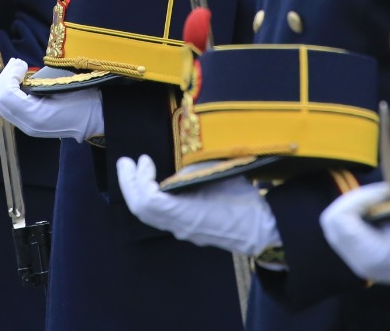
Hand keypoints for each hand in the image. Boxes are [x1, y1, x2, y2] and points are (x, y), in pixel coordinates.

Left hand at [0, 58, 103, 141]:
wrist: (97, 117)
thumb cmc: (84, 96)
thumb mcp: (62, 84)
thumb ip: (38, 79)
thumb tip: (20, 69)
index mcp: (36, 116)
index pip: (7, 95)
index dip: (10, 75)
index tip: (24, 63)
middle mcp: (28, 125)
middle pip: (0, 100)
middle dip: (5, 77)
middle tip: (18, 62)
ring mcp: (28, 127)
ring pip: (2, 105)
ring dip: (6, 83)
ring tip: (18, 69)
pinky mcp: (29, 125)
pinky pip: (10, 107)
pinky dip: (10, 91)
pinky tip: (21, 81)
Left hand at [117, 155, 279, 254]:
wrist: (263, 228)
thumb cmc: (245, 200)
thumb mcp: (220, 177)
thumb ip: (193, 171)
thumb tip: (176, 160)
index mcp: (188, 214)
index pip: (148, 201)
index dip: (140, 179)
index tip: (145, 159)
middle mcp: (180, 226)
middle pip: (141, 209)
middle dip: (129, 183)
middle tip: (126, 162)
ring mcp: (183, 230)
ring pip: (148, 214)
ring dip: (138, 189)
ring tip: (137, 168)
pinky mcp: (188, 228)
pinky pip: (160, 215)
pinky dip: (151, 196)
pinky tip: (157, 182)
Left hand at [320, 182, 389, 290]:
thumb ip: (381, 201)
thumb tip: (364, 193)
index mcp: (369, 256)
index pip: (340, 218)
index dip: (359, 197)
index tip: (387, 192)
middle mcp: (359, 262)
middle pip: (332, 221)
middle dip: (353, 201)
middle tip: (382, 194)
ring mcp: (360, 261)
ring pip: (336, 224)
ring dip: (355, 206)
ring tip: (382, 200)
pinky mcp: (364, 256)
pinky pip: (347, 229)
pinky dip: (358, 214)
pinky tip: (380, 210)